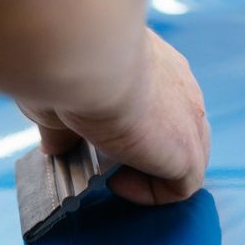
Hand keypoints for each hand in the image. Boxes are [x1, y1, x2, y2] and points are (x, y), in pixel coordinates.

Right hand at [17, 30, 209, 204]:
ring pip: (184, 157)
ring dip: (148, 171)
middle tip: (102, 155)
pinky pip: (181, 187)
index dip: (131, 123)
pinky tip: (116, 181)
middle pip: (176, 128)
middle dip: (142, 150)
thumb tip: (54, 146)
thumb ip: (61, 125)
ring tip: (109, 172)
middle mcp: (179, 83)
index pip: (157, 98)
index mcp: (152, 62)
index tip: (96, 132)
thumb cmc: (66, 61)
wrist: (82, 52)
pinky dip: (150, 192)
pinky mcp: (188, 150)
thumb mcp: (58, 96)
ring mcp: (190, 118)